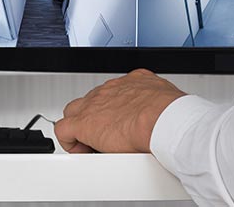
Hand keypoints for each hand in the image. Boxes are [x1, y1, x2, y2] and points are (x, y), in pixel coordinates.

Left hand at [55, 69, 185, 153]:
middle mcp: (111, 90)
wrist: (162, 119)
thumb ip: (159, 106)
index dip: (112, 112)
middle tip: (105, 137)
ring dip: (82, 128)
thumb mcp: (166, 100)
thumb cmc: (170, 114)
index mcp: (131, 83)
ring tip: (94, 146)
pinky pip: (64, 130)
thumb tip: (164, 119)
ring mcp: (95, 104)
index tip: (119, 125)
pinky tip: (83, 151)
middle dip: (94, 118)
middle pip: (91, 101)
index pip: (113, 93)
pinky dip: (70, 142)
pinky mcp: (84, 123)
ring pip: (74, 112)